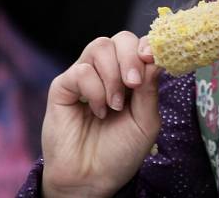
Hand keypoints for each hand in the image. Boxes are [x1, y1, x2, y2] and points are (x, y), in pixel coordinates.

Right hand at [41, 33, 160, 197]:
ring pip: (100, 46)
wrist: (92, 180)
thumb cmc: (121, 151)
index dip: (147, 46)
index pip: (139, 45)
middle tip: (134, 84)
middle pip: (120, 39)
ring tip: (115, 105)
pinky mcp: (63, 87)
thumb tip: (155, 57)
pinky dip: (94, 90)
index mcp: (131, 76)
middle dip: (130, 58)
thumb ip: (150, 89)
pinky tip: (97, 111)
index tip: (152, 58)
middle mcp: (108, 71)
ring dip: (113, 75)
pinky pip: (80, 70)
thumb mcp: (146, 121)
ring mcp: (85, 76)